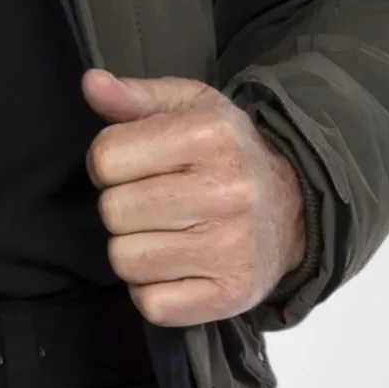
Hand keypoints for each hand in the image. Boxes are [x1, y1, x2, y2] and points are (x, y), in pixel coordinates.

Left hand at [79, 68, 304, 328]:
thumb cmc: (228, 153)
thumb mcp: (190, 108)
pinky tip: (176, 265)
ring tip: (165, 233)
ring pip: (126, 260)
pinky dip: (153, 290)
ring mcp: (231, 248)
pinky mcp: (231, 294)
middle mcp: (225, 191)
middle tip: (152, 202)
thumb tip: (92, 83)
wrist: (296, 208)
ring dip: (133, 250)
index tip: (133, 167)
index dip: (108, 163)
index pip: (106, 157)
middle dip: (121, 207)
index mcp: (210, 136)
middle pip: (113, 211)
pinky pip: (151, 304)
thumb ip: (135, 97)